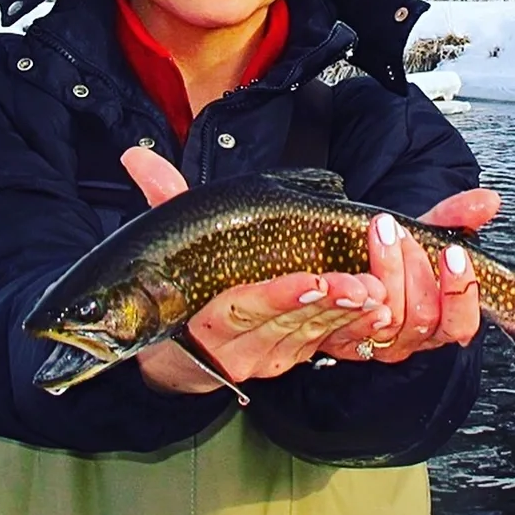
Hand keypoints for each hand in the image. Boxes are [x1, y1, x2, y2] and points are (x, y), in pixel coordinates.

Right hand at [120, 147, 392, 393]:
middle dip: (327, 305)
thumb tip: (136, 155)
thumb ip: (163, 200)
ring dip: (348, 316)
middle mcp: (238, 348)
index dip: (278, 296)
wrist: (177, 359)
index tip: (313, 279)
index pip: (243, 308)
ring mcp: (268, 358)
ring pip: (312, 337)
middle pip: (287, 325)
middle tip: (364, 284)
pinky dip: (354, 332)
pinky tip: (379, 314)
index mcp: (206, 322)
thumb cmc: (182, 290)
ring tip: (378, 292)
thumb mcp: (173, 248)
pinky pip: (326, 347)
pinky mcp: (292, 360)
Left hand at [315, 187, 500, 364]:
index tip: (452, 252)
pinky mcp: (344, 338)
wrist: (343, 260)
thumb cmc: (393, 254)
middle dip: (415, 266)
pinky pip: (352, 319)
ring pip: (390, 316)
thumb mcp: (425, 233)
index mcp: (441, 319)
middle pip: (424, 316)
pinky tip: (353, 264)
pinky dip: (353, 289)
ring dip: (386, 267)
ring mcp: (379, 341)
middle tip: (400, 229)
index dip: (460, 291)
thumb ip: (457, 217)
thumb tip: (490, 200)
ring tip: (379, 230)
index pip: (462, 323)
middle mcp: (413, 337)